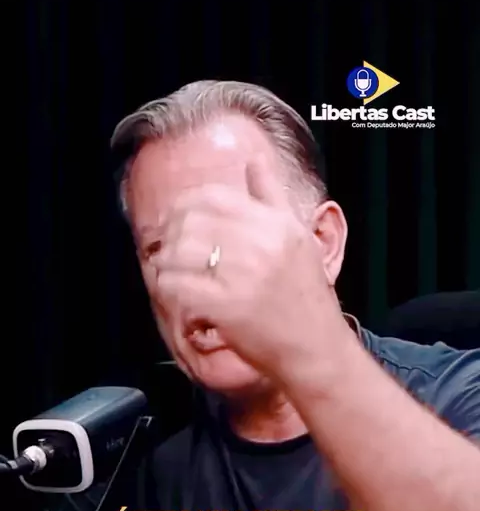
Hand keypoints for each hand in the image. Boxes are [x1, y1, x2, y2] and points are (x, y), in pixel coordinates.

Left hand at [153, 155, 347, 383]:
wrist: (315, 349)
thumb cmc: (305, 297)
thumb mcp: (297, 238)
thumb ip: (272, 198)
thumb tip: (253, 161)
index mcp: (275, 224)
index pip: (213, 197)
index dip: (184, 205)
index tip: (175, 220)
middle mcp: (260, 245)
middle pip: (191, 222)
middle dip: (169, 234)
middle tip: (162, 247)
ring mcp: (243, 276)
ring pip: (179, 253)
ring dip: (164, 262)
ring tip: (165, 271)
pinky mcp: (227, 308)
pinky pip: (179, 287)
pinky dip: (168, 289)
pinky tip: (172, 294)